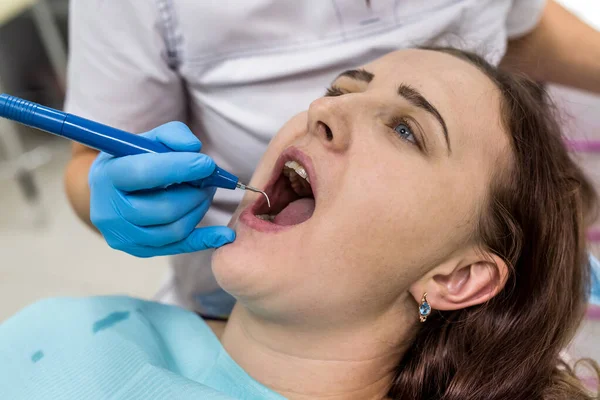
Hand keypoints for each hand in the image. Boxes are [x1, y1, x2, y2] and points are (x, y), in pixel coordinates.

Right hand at [89, 122, 234, 256]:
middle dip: (195, 194)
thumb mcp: (146, 140)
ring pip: (174, 230)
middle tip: (209, 180)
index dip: (180, 167)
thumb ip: (172, 135)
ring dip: (199, 209)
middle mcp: (109, 211)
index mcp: (107, 176)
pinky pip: (178, 248)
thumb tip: (194, 148)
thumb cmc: (132, 160)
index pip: (144, 173)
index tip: (207, 163)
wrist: (111, 190)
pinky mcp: (138, 250)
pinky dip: (204, 240)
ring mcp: (123, 235)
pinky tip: (224, 235)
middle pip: (164, 208)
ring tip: (205, 193)